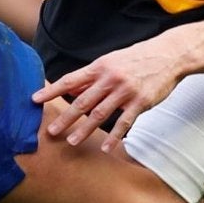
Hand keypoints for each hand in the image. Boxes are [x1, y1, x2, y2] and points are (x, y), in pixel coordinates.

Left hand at [33, 38, 191, 149]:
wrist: (169, 55)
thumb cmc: (137, 58)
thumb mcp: (112, 61)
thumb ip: (91, 76)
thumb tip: (70, 90)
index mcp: (100, 67)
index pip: (70, 80)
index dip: (52, 90)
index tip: (35, 99)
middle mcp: (110, 79)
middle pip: (82, 101)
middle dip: (64, 117)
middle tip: (51, 132)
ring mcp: (125, 91)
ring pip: (100, 114)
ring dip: (84, 130)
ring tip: (72, 142)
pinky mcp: (140, 102)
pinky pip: (124, 122)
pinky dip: (114, 136)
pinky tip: (106, 147)